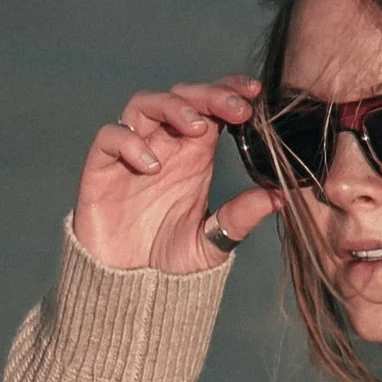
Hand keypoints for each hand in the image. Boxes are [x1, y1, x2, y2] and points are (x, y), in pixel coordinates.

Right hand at [73, 73, 283, 273]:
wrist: (128, 291)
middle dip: (209, 94)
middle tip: (236, 109)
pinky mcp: (101, 169)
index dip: (228, 90)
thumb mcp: (211, 244)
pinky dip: (130, 143)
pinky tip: (152, 167)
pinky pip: (110, 137)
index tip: (254, 93)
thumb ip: (239, 219)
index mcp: (193, 154)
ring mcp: (131, 153)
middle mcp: (163, 146)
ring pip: (145, 104)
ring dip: (173, 107)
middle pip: (182, 96)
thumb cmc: (169, 263)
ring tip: (196, 130)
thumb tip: (280, 197)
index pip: (210, 106)